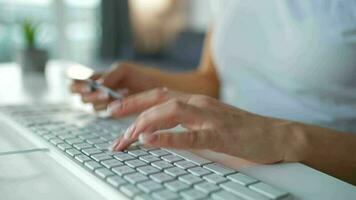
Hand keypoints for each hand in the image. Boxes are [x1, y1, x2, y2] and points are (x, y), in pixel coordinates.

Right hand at [70, 62, 161, 109]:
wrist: (157, 88)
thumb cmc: (138, 76)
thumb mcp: (123, 70)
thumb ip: (109, 75)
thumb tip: (98, 86)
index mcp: (95, 79)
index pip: (75, 83)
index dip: (76, 85)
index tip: (88, 86)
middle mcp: (96, 92)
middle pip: (80, 97)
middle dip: (88, 95)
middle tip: (101, 92)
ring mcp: (104, 104)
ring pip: (92, 106)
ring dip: (99, 100)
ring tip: (111, 94)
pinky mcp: (113, 113)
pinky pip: (104, 112)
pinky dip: (108, 107)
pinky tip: (116, 100)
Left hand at [110, 88, 295, 163]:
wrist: (276, 134)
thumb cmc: (241, 130)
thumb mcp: (209, 121)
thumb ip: (187, 122)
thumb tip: (161, 130)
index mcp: (196, 101)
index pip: (158, 96)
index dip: (133, 102)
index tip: (113, 112)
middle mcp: (200, 104)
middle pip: (158, 101)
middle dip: (131, 114)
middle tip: (114, 134)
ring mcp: (210, 118)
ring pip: (170, 113)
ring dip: (144, 124)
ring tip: (125, 138)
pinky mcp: (220, 134)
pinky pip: (191, 135)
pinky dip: (168, 137)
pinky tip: (150, 140)